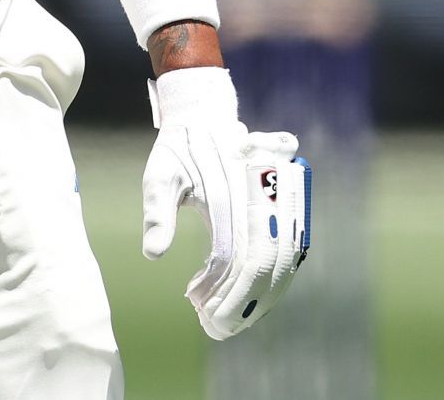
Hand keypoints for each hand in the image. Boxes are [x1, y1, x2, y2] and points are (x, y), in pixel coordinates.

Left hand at [142, 66, 309, 339]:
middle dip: (246, 302)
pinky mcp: (284, 204)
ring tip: (236, 320)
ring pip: (285, 259)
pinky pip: (290, 247)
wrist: (203, 115)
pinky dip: (274, 276)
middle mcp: (265, 197)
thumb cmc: (177, 150)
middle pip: (268, 264)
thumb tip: (153, 254)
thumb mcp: (159, 176)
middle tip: (220, 328)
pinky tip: (255, 298)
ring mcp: (280, 200)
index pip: (242, 258)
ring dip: (264, 294)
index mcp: (236, 193)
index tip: (209, 318)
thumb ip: (158, 213)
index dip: (230, 293)